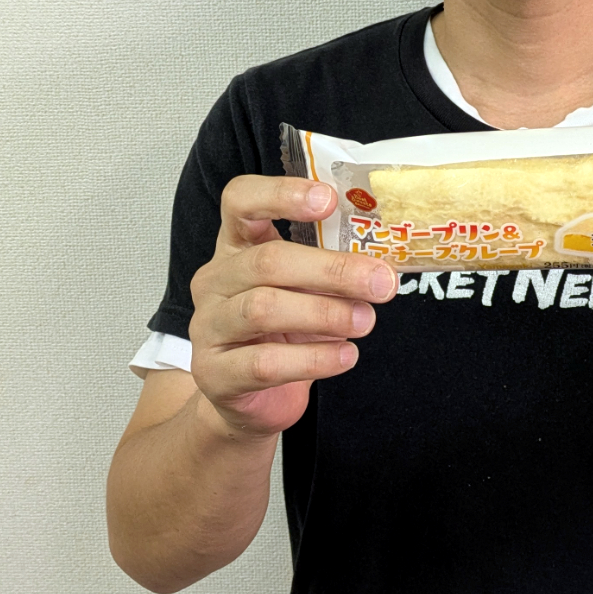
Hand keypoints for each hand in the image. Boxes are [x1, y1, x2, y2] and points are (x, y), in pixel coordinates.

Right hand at [188, 175, 396, 439]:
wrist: (250, 400)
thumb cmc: (284, 331)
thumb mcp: (306, 288)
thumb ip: (331, 268)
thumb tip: (384, 264)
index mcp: (236, 245)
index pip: (240, 200)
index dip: (281, 193)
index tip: (329, 199)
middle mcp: (215, 279)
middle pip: (267, 260)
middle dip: (332, 270)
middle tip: (382, 282)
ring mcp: (208, 327)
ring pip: (263, 309)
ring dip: (325, 314)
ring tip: (366, 321)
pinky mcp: (214, 374)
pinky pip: (265, 363)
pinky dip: (314, 359)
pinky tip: (346, 356)